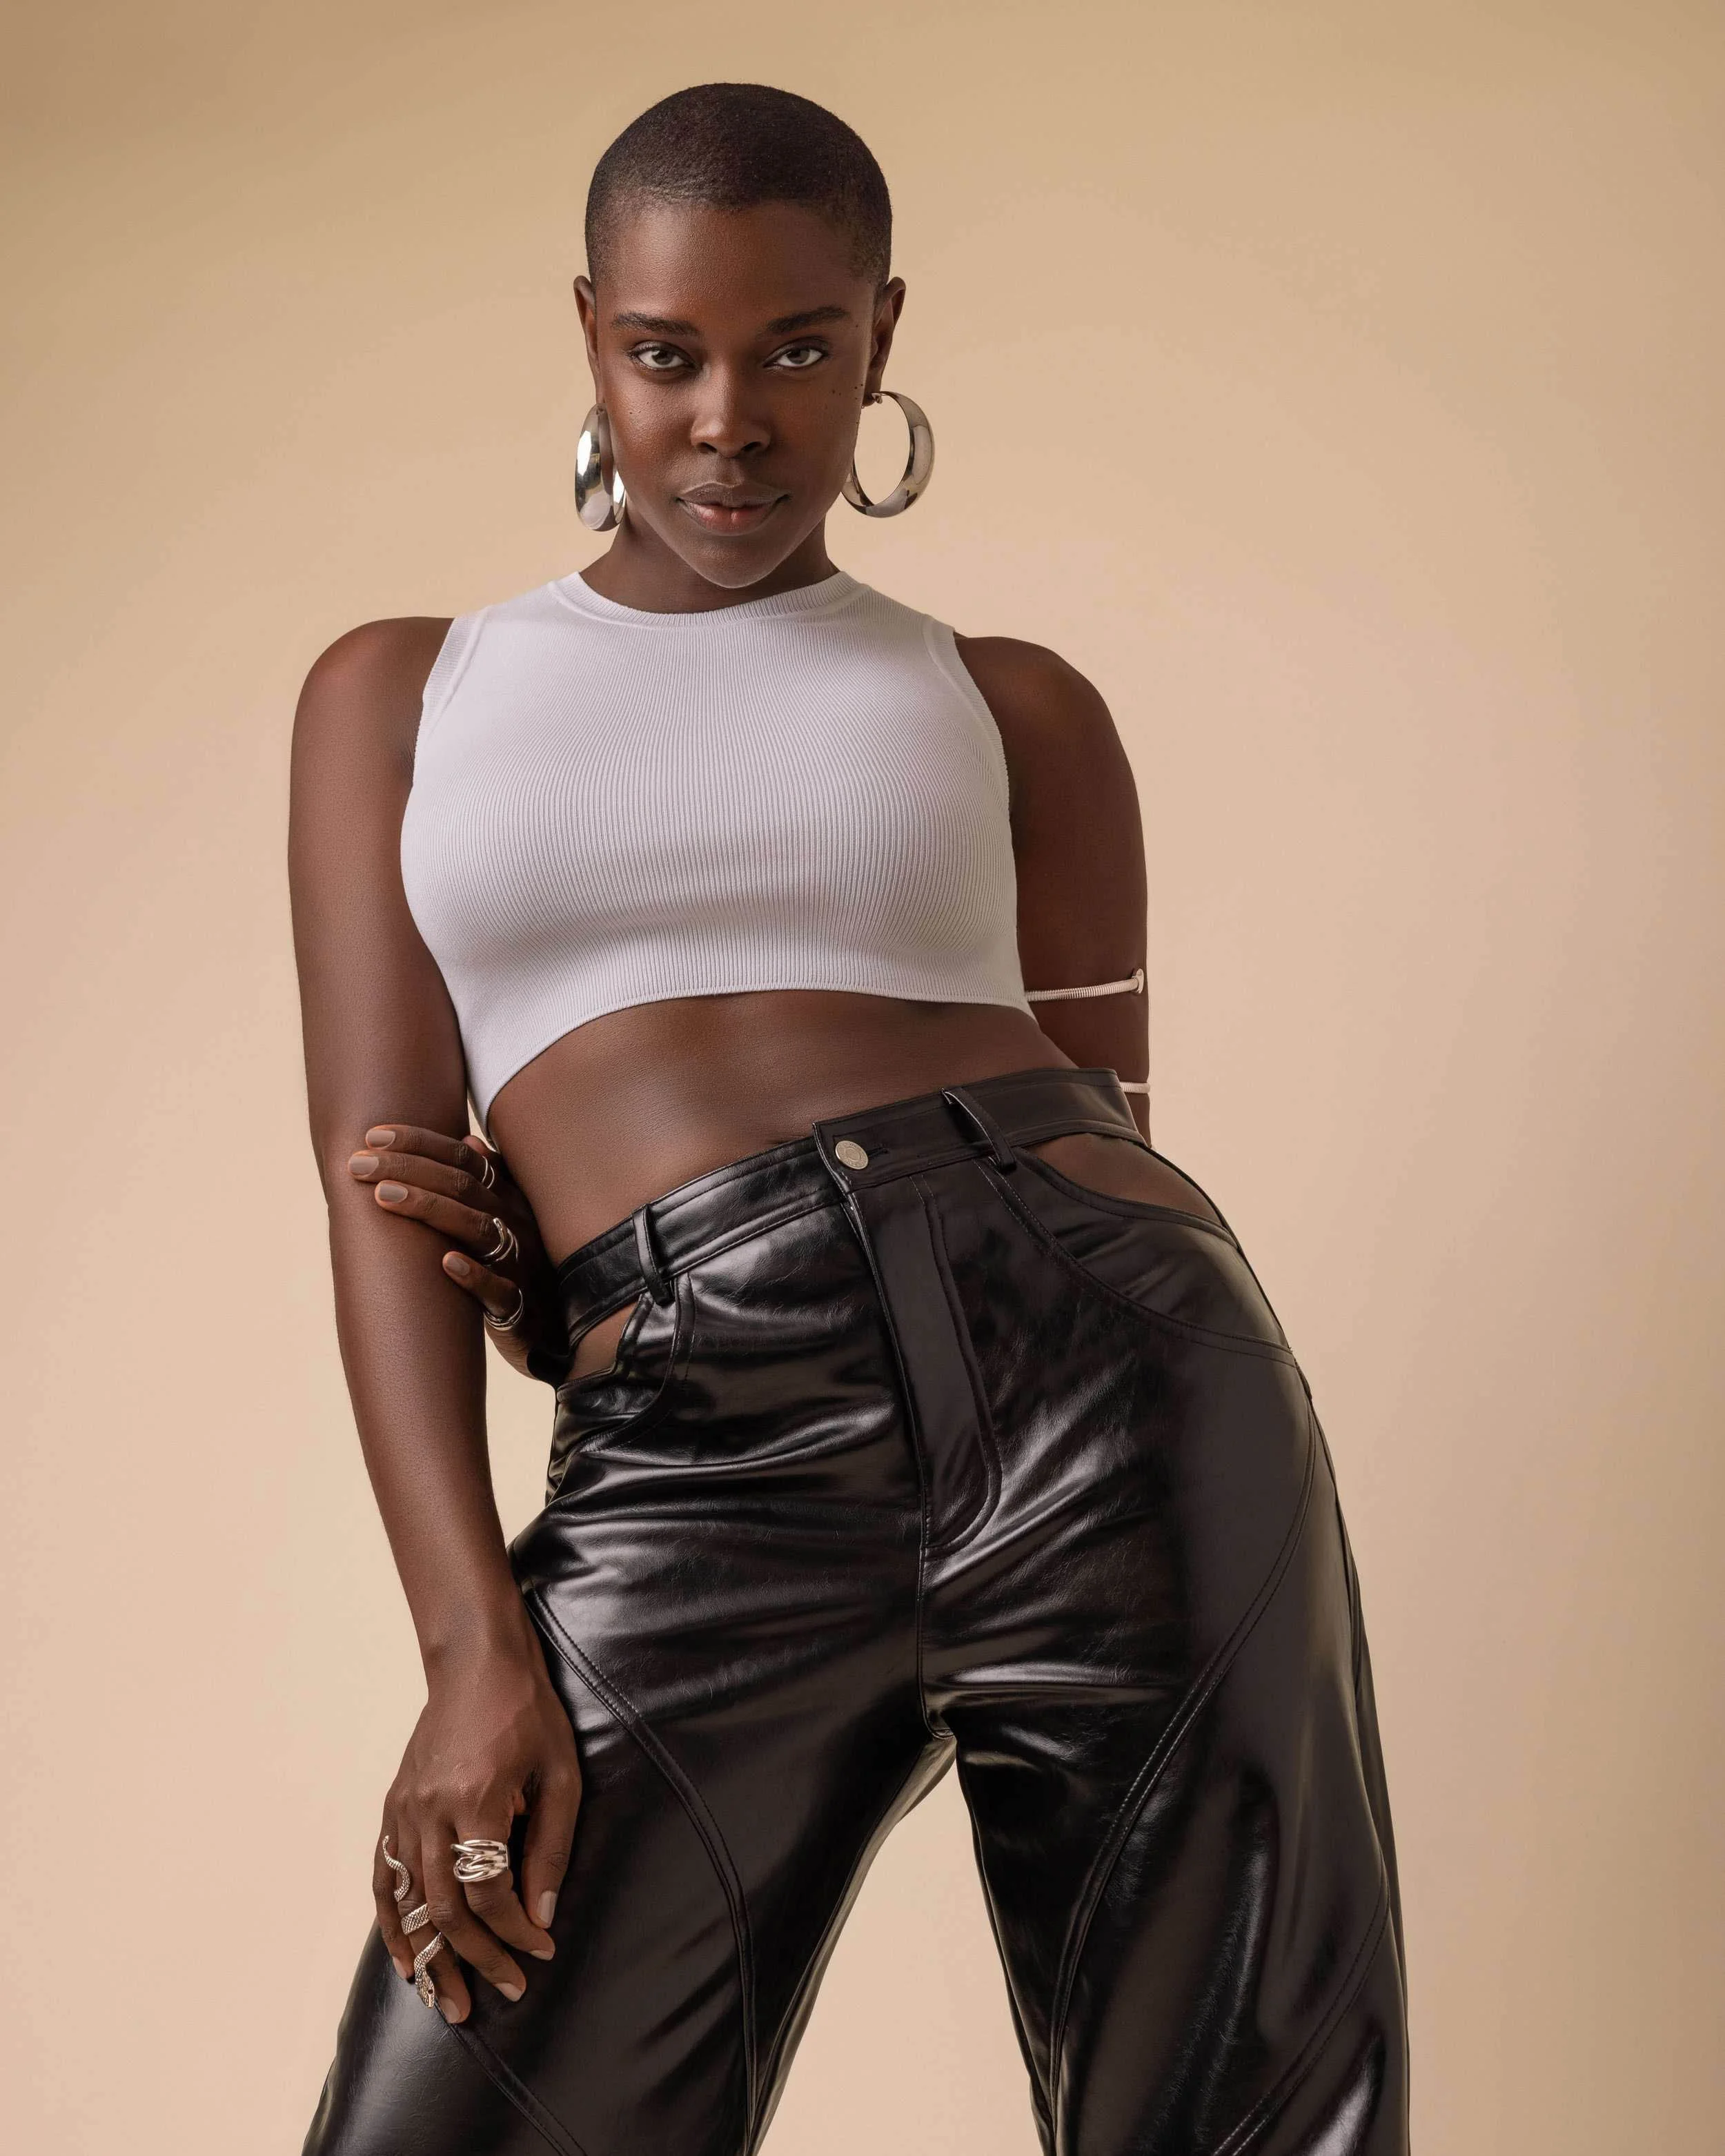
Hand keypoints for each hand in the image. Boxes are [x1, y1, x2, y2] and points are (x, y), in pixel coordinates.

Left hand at [347, 1124, 565, 1380]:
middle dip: (408, 1168)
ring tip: (382, 1196)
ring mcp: (521, 1265)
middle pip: (463, 1185)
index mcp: (511, 1200)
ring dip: (429, 1209)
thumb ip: (493, 1183)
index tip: (374, 1135)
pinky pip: (500, 1290)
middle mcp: (518, 1224)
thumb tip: (470, 1141)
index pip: (465, 1157)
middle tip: (358, 1163)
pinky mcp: (520, 1309)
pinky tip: (444, 1263)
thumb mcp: (512, 1224)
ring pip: (477, 1228)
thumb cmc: (523, 1271)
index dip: (420, 1142)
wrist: (559, 1334)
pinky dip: (474, 1276)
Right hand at [374, 1639, 580, 2023]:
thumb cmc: (529, 1713)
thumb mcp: (560, 1774)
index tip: (541, 1952)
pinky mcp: (393, 1805)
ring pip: (408, 1901)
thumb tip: (541, 1915)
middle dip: (475, 1959)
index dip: (515, 1932)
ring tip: (446, 2003)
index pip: (489, 1892)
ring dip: (429, 1955)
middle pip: (445, 1907)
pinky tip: (406, 1957)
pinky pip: (384, 1876)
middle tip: (504, 1994)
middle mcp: (430, 1810)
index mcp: (475, 1800)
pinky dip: (391, 1921)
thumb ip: (550, 1846)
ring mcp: (404, 1808)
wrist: (478, 1664)